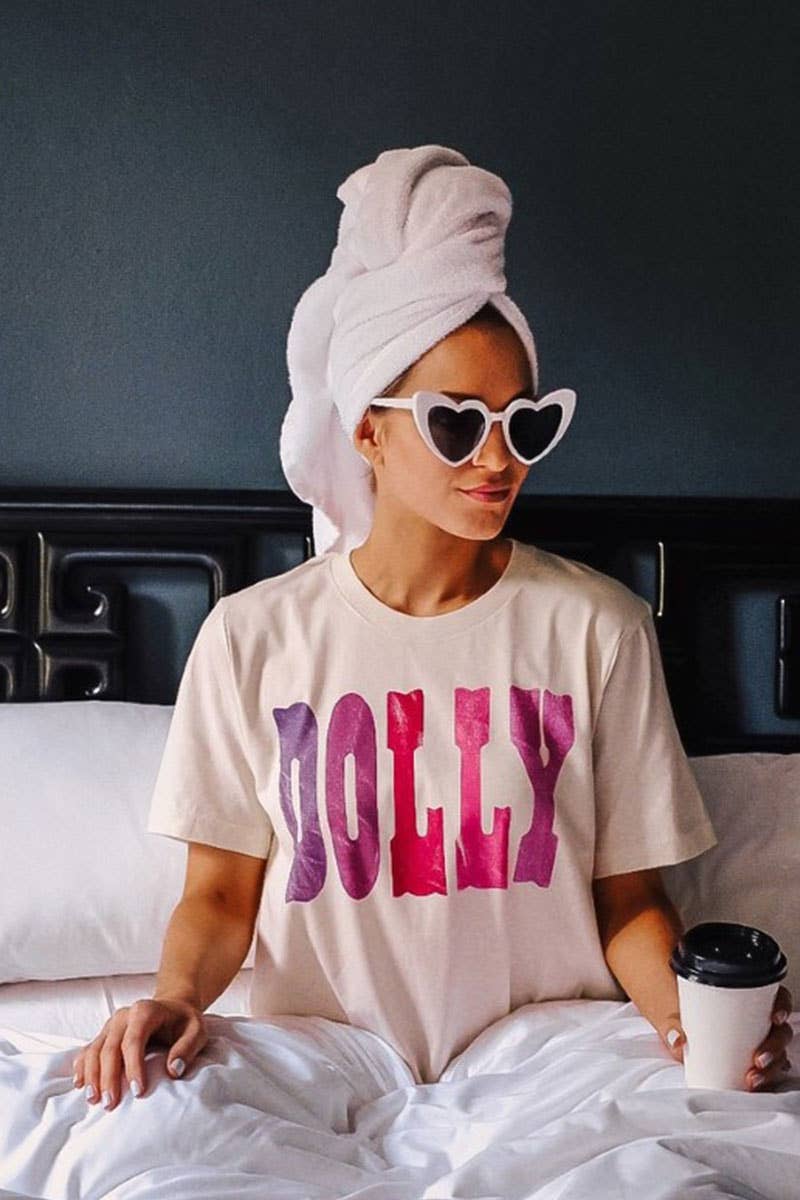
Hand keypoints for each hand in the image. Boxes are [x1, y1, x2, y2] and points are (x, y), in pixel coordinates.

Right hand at [71, 997, 208, 1110]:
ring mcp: (111, 1025)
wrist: (172, 1008)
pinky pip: (87, 1050)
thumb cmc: (184, 1022)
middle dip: (108, 1077)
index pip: (134, 1040)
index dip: (133, 1067)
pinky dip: (82, 1067)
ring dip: (92, 1076)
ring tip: (94, 1100)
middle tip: (111, 1105)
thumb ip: (187, 1048)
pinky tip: (80, 1085)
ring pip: (94, 1050)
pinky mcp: (104, 1035)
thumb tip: (173, 1070)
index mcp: (145, 1011)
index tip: (138, 1092)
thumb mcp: (196, 1031)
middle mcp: (123, 1016)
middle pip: (110, 1047)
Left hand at [660, 985, 793, 1090]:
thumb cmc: (668, 993)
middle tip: (758, 1061)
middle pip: (777, 1029)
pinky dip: (764, 1076)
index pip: (775, 995)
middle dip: (774, 1048)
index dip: (781, 1005)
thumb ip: (670, 1019)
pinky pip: (762, 1066)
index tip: (775, 1018)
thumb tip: (677, 1040)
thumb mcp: (668, 998)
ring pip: (774, 1051)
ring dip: (771, 1068)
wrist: (660, 1002)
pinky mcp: (740, 1055)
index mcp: (742, 991)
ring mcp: (748, 1035)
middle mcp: (751, 1014)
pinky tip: (757, 1085)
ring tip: (753, 1079)